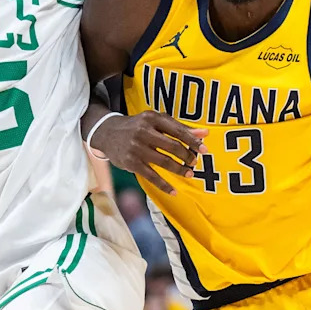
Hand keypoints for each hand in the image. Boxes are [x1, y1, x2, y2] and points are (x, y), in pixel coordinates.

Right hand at [92, 111, 207, 194]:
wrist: (106, 132)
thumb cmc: (137, 126)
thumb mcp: (156, 122)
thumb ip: (179, 127)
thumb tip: (205, 133)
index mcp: (152, 118)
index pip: (177, 130)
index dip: (193, 141)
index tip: (204, 149)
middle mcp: (143, 131)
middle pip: (172, 146)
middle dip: (186, 156)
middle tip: (194, 162)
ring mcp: (136, 148)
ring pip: (164, 162)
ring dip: (179, 169)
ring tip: (189, 173)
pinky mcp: (131, 162)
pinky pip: (151, 176)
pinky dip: (164, 185)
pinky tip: (173, 191)